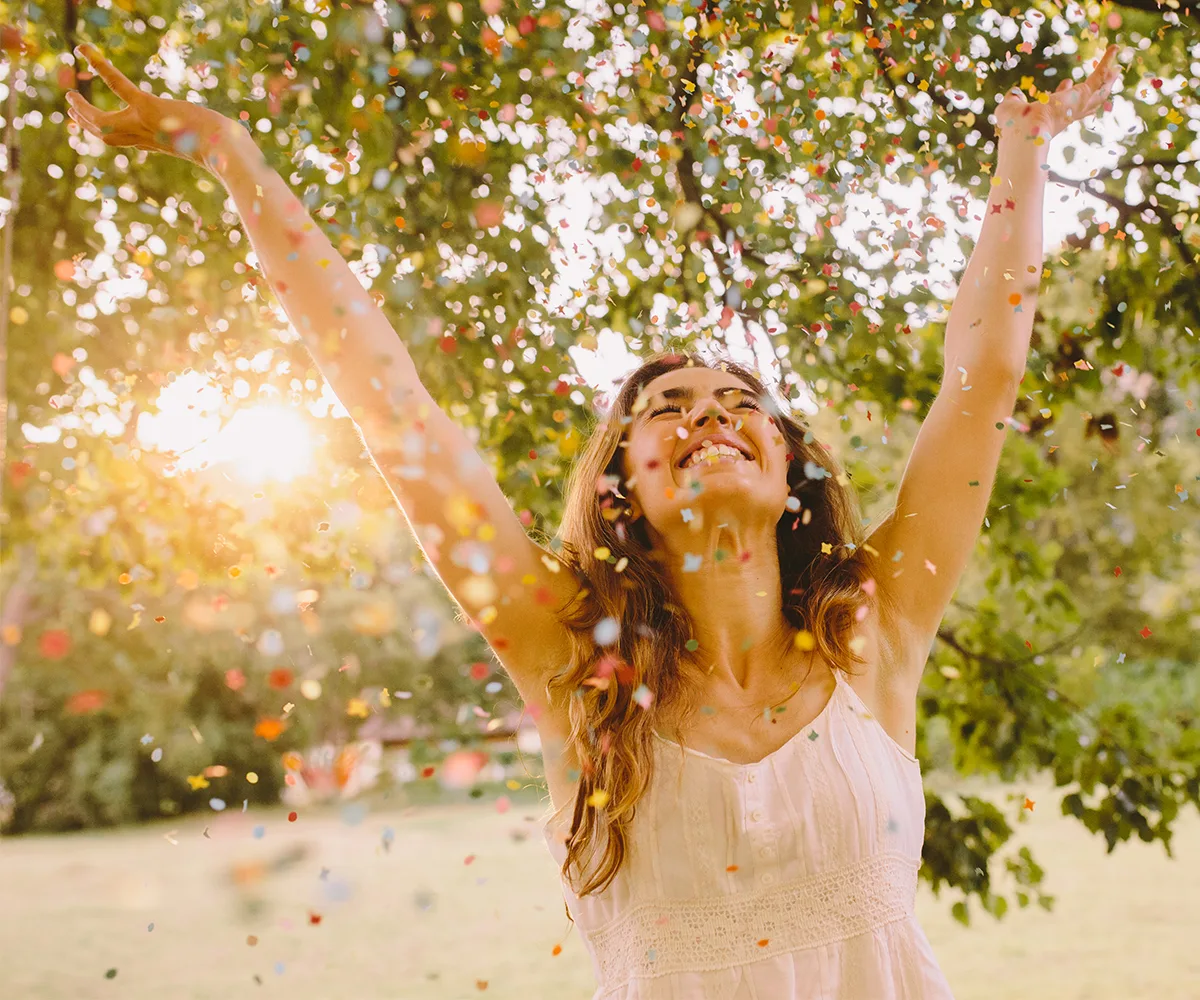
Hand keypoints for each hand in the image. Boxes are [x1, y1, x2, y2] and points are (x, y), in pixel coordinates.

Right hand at [65, 43, 234, 168]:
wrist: (225, 151)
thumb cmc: (226, 149)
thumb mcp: (211, 144)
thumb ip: (207, 138)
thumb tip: (227, 138)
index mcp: (158, 144)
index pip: (126, 141)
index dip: (108, 133)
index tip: (96, 127)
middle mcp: (146, 138)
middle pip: (106, 135)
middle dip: (86, 123)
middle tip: (70, 108)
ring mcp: (144, 123)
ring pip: (102, 122)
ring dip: (82, 109)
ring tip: (68, 97)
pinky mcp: (148, 107)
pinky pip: (118, 86)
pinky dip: (101, 67)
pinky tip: (85, 51)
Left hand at [995, 43, 1120, 147]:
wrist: (1026, 130)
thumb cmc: (1014, 125)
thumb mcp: (1009, 109)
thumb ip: (1013, 100)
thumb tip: (1014, 93)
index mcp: (1051, 117)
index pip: (1062, 103)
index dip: (1064, 92)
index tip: (1065, 82)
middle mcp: (1067, 113)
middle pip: (1087, 103)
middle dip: (1096, 92)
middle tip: (1105, 83)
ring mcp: (1077, 104)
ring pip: (1099, 92)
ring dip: (1108, 80)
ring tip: (1116, 69)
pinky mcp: (1082, 94)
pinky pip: (1098, 75)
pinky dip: (1107, 61)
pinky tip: (1114, 47)